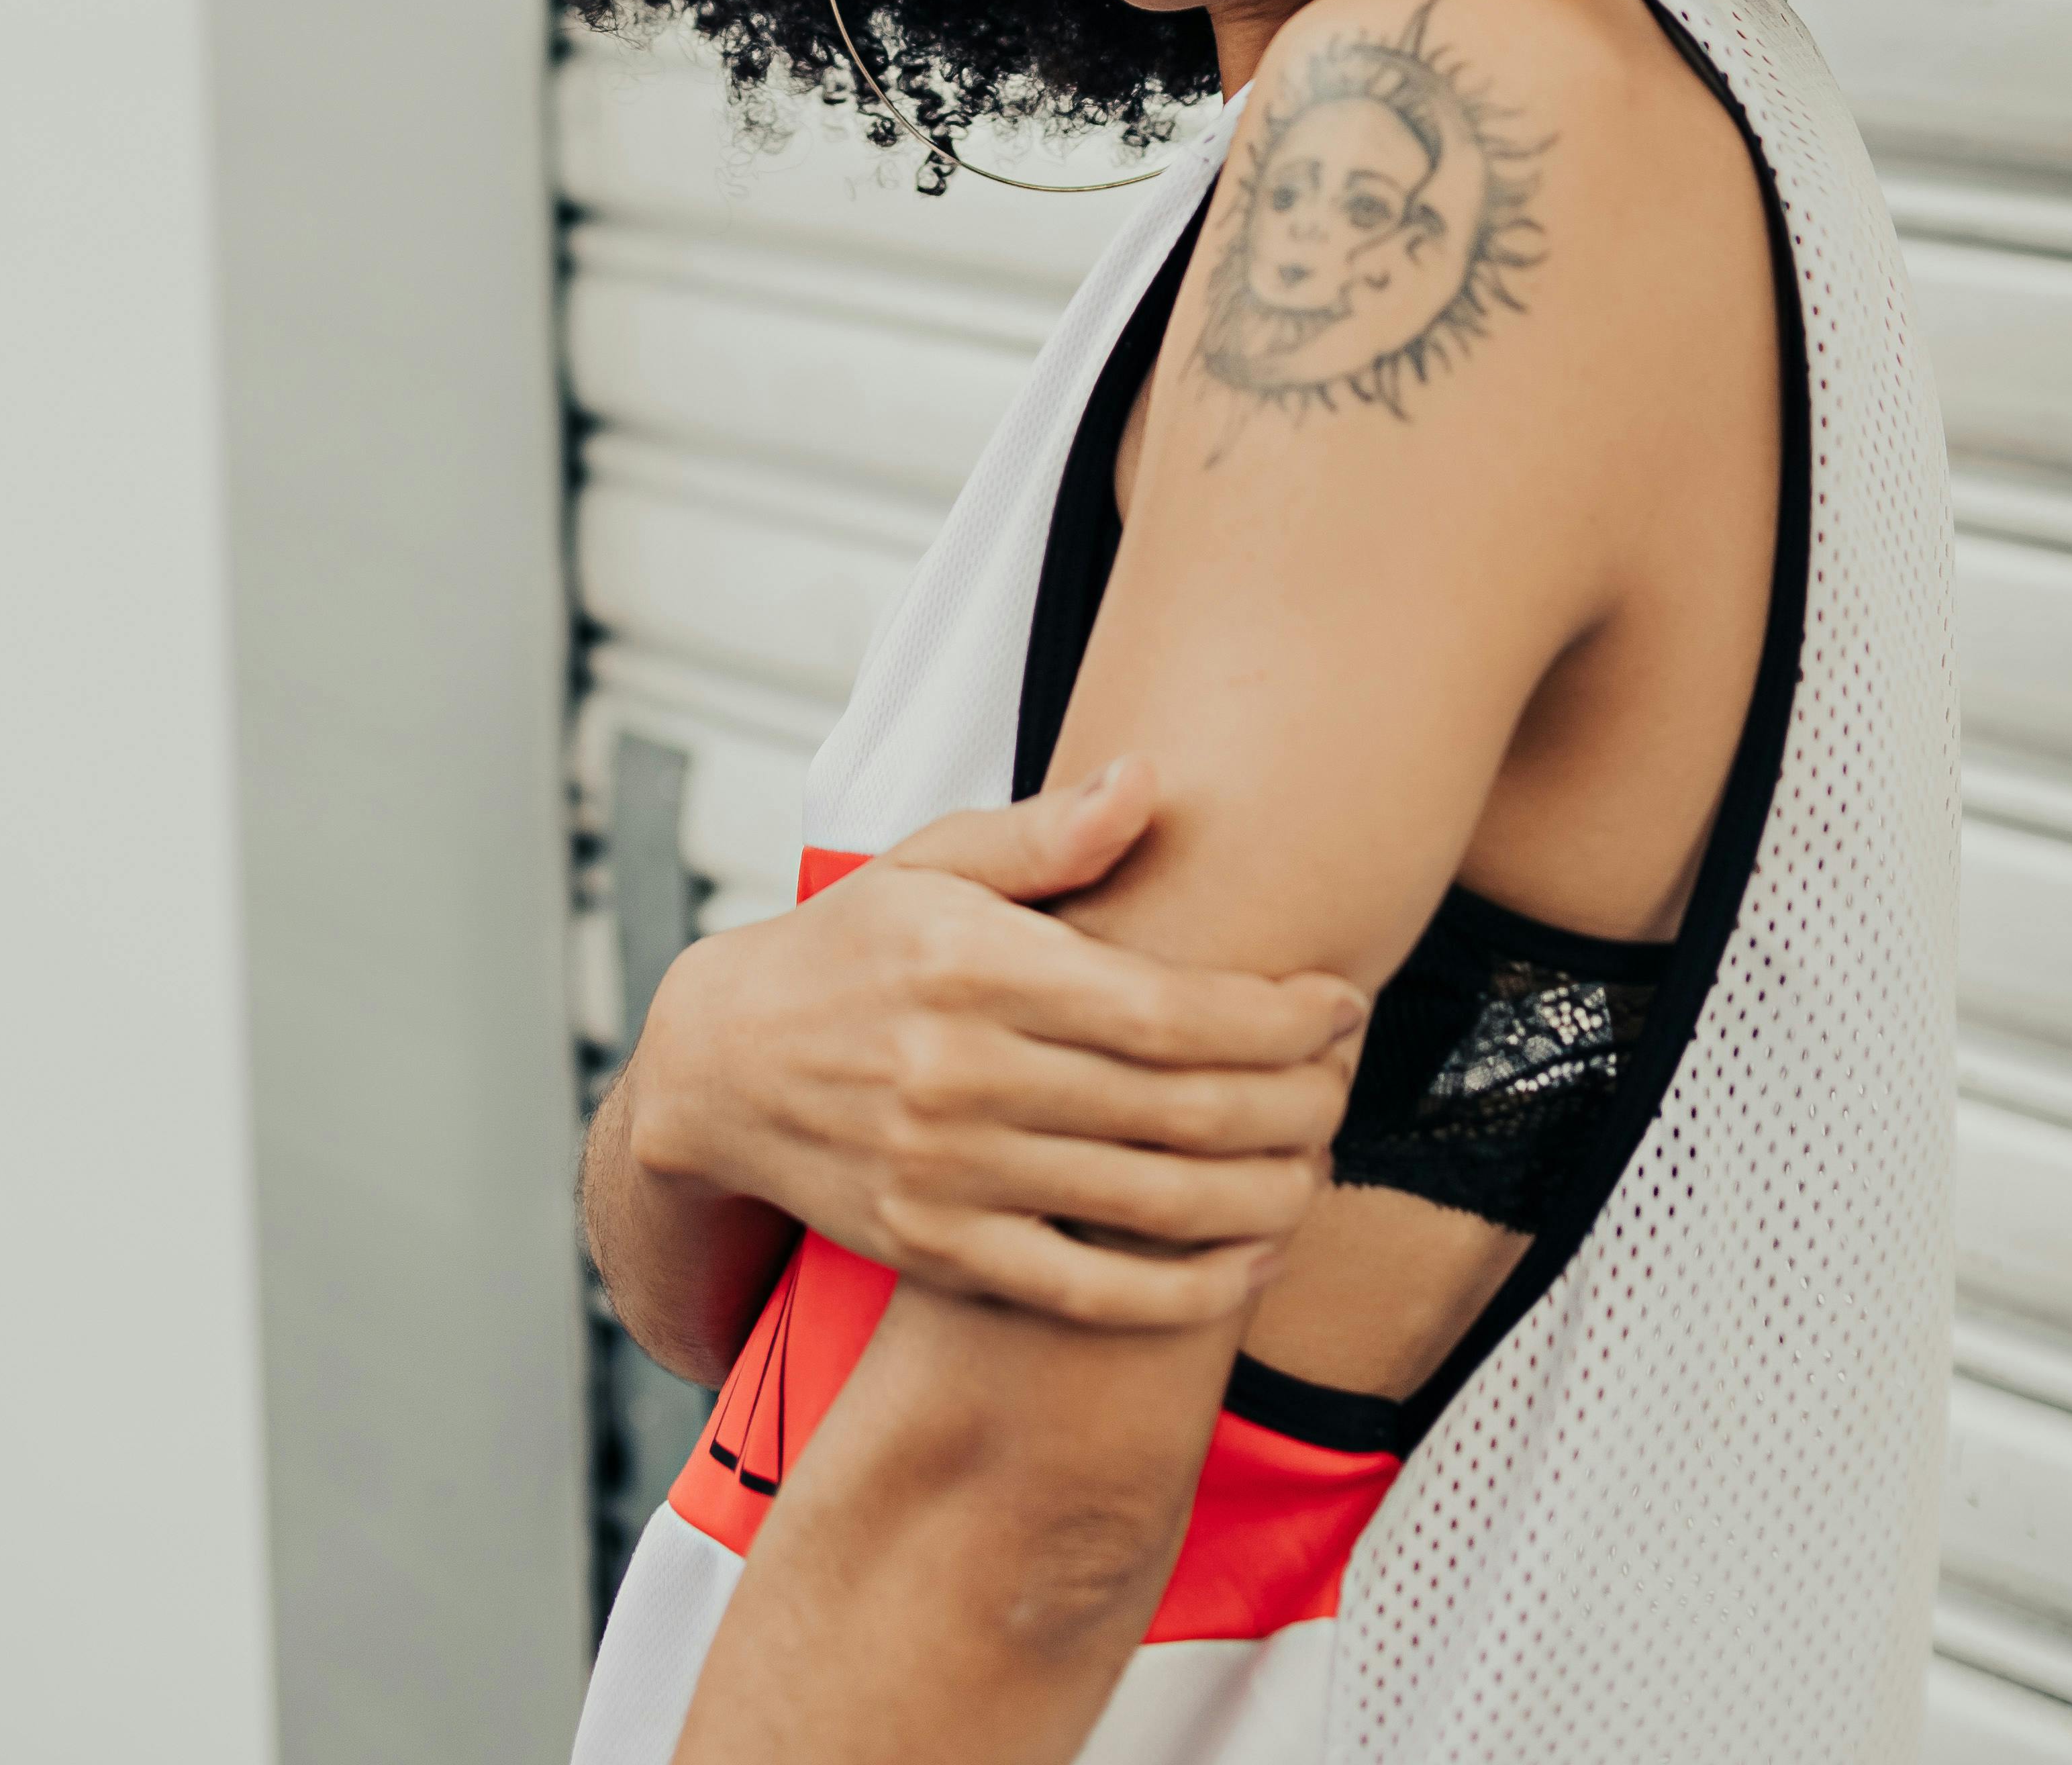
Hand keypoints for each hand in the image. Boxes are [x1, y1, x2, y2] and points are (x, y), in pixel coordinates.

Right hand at [624, 757, 1362, 1328]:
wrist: (722, 1065)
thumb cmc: (851, 948)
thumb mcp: (932, 861)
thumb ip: (1048, 835)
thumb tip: (1149, 779)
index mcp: (975, 966)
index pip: (1164, 1006)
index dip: (1274, 1015)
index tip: (1341, 1005)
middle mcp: (963, 1075)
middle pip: (1176, 1107)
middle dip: (1292, 1100)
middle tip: (1349, 1082)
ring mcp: (950, 1174)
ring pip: (1151, 1204)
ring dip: (1263, 1193)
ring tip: (1321, 1162)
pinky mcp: (940, 1252)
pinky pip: (1090, 1292)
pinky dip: (1185, 1289)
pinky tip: (1251, 1258)